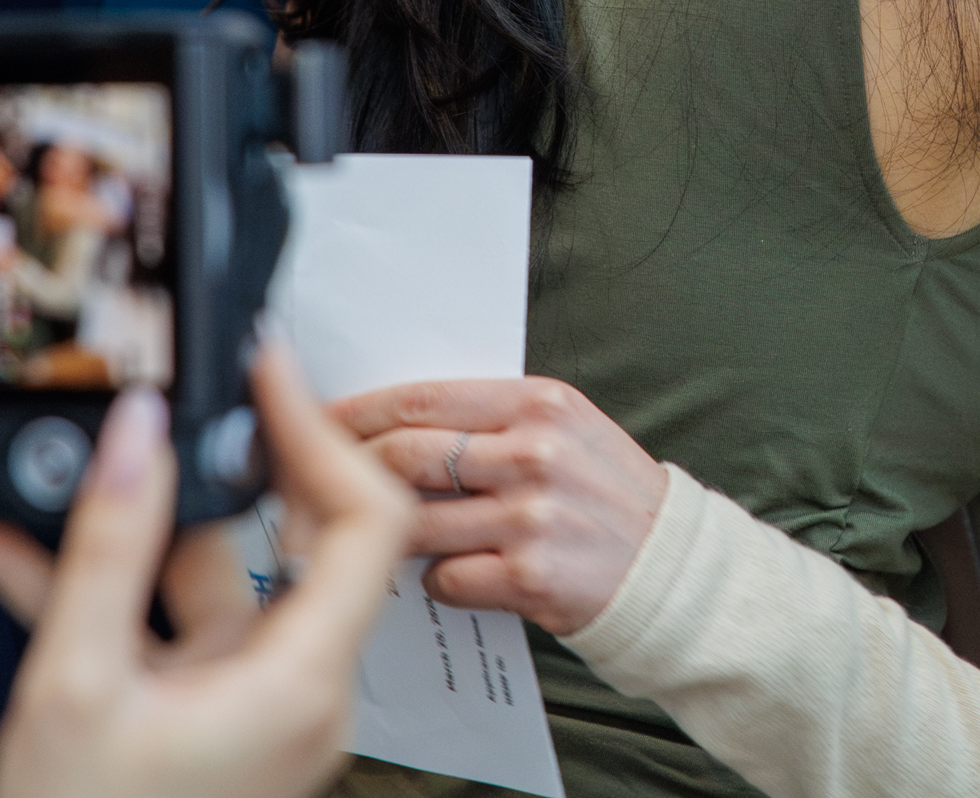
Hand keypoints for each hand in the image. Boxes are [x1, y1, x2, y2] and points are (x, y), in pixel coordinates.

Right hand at [0, 348, 415, 797]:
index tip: (261, 364)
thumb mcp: (74, 685)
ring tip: (33, 459)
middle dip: (200, 458)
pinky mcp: (192, 719)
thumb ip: (106, 549)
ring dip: (114, 520)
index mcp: (304, 678)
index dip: (318, 428)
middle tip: (161, 388)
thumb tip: (136, 430)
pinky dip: (91, 582)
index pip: (365, 518)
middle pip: (279, 534)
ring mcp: (243, 704)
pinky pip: (155, 626)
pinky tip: (3, 532)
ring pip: (194, 577)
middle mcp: (293, 686)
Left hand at [332, 376, 666, 635]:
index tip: (313, 422)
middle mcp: (534, 452)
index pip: (421, 399)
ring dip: (383, 536)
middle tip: (309, 489)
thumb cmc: (607, 496)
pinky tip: (449, 576)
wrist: (669, 569)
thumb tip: (394, 424)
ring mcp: (531, 515)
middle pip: (404, 456)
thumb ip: (491, 420)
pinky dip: (435, 580)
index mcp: (539, 403)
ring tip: (366, 541)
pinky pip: (444, 577)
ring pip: (413, 522)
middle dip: (343, 473)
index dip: (356, 412)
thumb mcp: (565, 430)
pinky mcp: (528, 575)